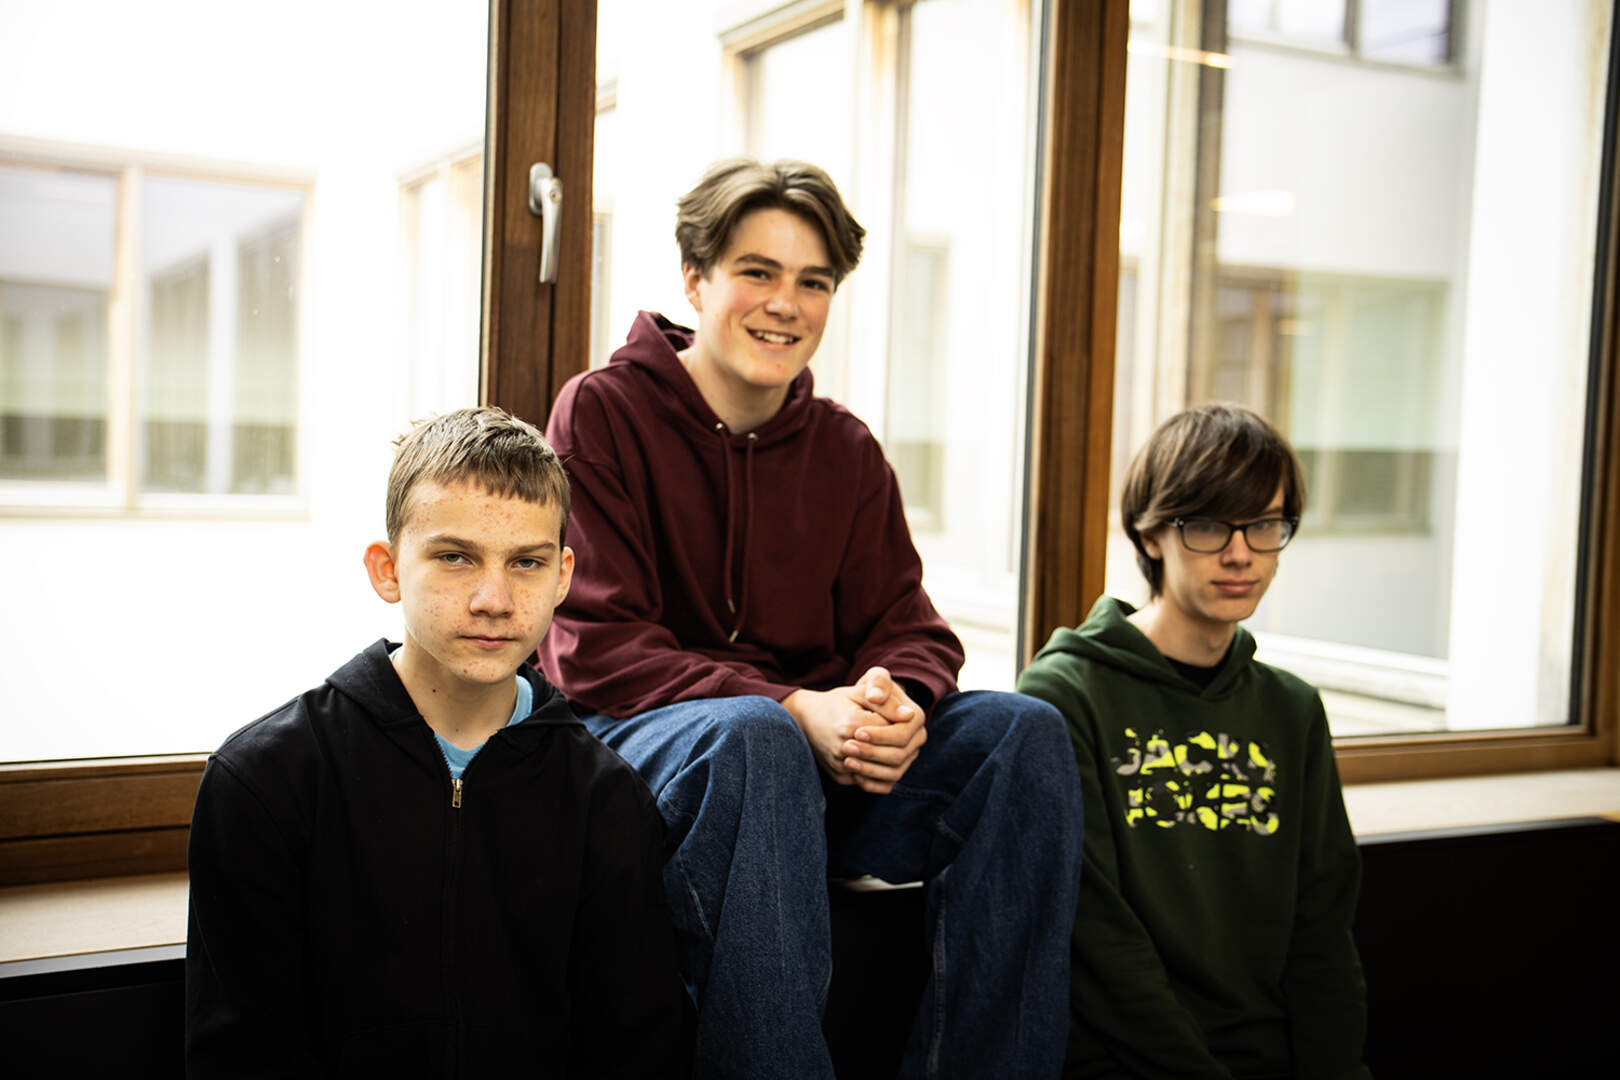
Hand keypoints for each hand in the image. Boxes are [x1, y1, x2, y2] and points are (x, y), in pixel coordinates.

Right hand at [781, 669, 926, 794]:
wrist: (807, 719)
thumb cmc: (838, 702)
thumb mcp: (861, 692)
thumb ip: (886, 702)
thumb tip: (910, 715)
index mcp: (852, 724)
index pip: (895, 732)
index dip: (901, 726)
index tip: (897, 719)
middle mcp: (843, 749)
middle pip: (893, 756)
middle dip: (902, 745)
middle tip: (903, 736)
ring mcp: (841, 767)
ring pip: (886, 774)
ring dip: (897, 761)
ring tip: (897, 748)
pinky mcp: (840, 778)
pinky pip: (872, 783)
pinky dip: (883, 774)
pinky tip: (884, 761)